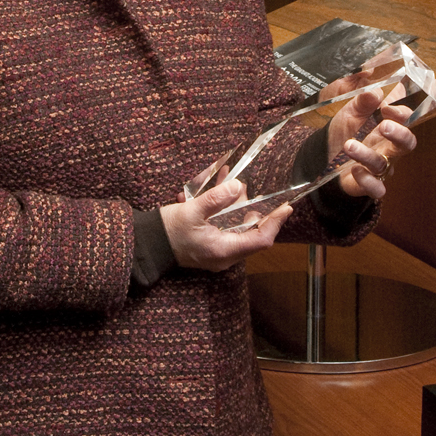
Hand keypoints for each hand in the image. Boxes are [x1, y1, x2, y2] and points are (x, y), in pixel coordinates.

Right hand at [161, 174, 291, 271]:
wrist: (149, 246)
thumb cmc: (168, 232)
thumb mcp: (191, 211)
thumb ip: (215, 199)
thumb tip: (237, 187)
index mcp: (224, 250)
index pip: (261, 240)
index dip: (275, 223)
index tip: (286, 207)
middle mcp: (225, 255)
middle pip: (251, 232)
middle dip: (251, 206)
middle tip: (245, 185)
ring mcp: (219, 252)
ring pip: (238, 226)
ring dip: (235, 204)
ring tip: (227, 179)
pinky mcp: (212, 246)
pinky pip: (226, 227)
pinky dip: (224, 209)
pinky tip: (214, 189)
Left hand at [326, 76, 435, 199]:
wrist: (324, 158)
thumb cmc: (345, 131)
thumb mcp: (352, 111)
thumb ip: (364, 101)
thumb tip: (376, 92)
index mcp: (390, 124)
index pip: (413, 112)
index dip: (430, 99)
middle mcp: (390, 146)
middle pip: (407, 142)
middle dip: (400, 133)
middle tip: (385, 124)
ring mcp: (381, 166)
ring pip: (385, 163)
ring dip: (367, 154)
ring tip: (350, 145)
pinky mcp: (368, 183)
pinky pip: (376, 187)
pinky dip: (367, 180)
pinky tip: (356, 170)